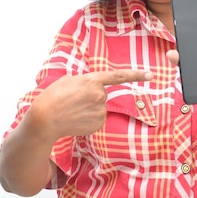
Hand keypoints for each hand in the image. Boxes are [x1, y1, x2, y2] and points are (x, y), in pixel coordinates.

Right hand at [29, 70, 152, 138]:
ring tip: (72, 110)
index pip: (118, 76)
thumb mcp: (68, 80)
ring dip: (89, 108)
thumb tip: (91, 88)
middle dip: (90, 96)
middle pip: (102, 94)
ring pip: (99, 107)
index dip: (136, 75)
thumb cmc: (53, 97)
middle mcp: (100, 95)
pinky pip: (97, 118)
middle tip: (73, 100)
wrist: (45, 118)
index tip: (150, 74)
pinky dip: (88, 119)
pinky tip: (76, 119)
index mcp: (92, 80)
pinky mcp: (98, 123)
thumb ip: (84, 82)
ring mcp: (100, 110)